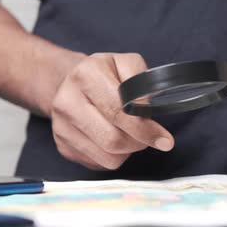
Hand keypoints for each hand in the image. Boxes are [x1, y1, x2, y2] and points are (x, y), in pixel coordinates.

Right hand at [51, 53, 174, 169]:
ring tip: (130, 135)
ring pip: (107, 157)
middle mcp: (67, 101)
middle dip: (139, 142)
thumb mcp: (125, 63)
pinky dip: (113, 156)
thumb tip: (148, 109)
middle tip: (149, 137)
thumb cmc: (103, 74)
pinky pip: (98, 164)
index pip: (118, 111)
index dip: (145, 129)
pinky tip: (113, 140)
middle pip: (112, 139)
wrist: (68, 83)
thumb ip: (142, 82)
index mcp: (86, 75)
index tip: (164, 140)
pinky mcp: (63, 146)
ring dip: (127, 151)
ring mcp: (61, 127)